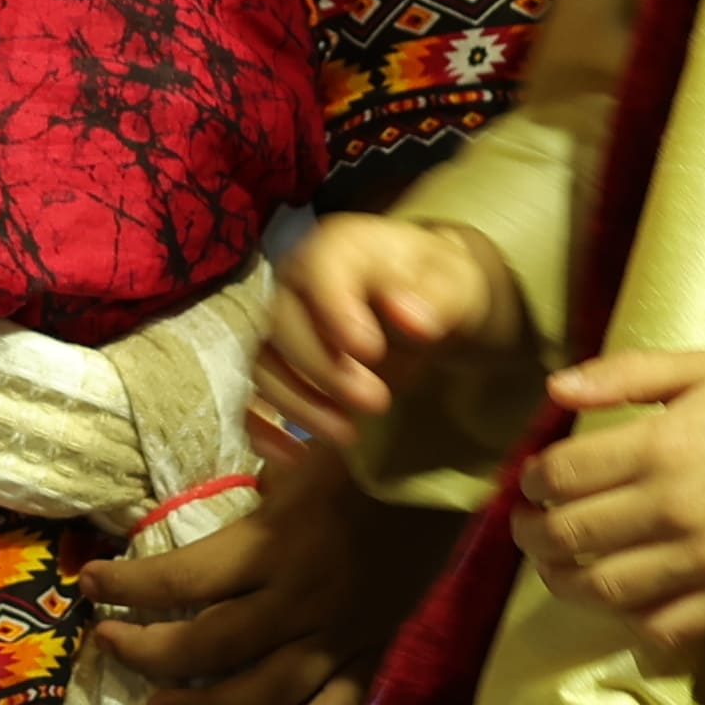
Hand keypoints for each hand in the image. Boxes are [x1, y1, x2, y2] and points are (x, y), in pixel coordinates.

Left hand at [79, 434, 459, 704]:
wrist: (456, 473)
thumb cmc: (373, 452)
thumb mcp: (302, 458)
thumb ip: (261, 493)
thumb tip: (228, 504)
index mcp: (273, 543)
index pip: (181, 579)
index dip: (128, 587)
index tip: (90, 584)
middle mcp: (298, 597)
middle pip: (208, 645)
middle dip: (149, 652)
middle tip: (112, 648)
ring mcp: (338, 633)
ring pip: (261, 690)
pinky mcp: (373, 651)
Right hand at [253, 215, 523, 448]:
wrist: (427, 302)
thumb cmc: (438, 286)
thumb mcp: (455, 284)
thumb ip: (437, 297)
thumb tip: (412, 319)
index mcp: (339, 247)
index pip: (319, 269)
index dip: (334, 310)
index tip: (370, 350)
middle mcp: (296, 281)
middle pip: (281, 323)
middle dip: (324, 370)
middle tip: (377, 402)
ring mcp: (280, 325)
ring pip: (262, 365)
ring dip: (299, 405)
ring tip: (349, 434)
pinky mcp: (278, 366)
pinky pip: (250, 397)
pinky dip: (261, 429)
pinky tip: (293, 456)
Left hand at [520, 349, 704, 653]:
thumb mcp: (704, 367)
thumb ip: (625, 374)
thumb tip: (553, 390)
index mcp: (660, 445)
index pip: (562, 476)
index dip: (533, 481)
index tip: (534, 481)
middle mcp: (673, 507)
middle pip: (570, 537)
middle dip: (532, 535)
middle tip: (527, 527)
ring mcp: (704, 560)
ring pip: (604, 590)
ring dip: (563, 583)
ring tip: (557, 569)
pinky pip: (662, 627)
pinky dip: (627, 624)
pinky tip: (618, 602)